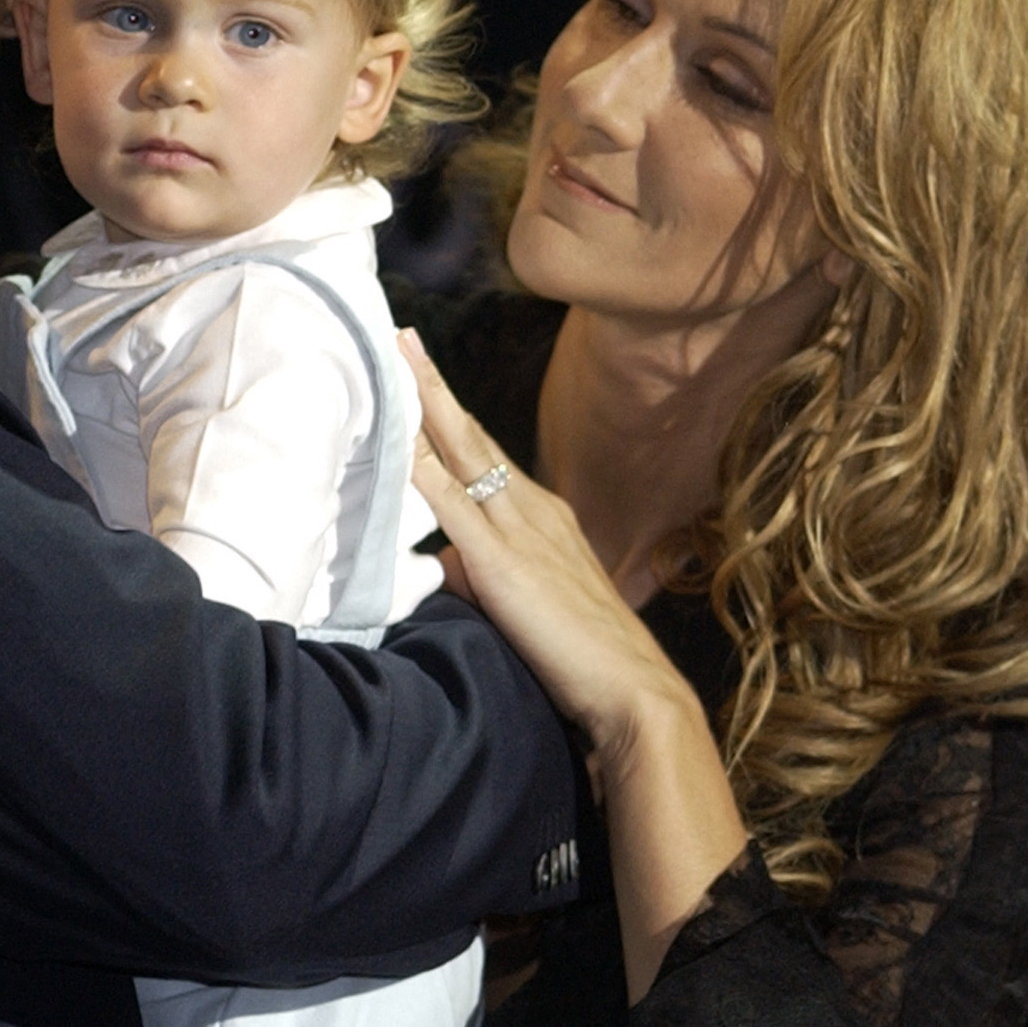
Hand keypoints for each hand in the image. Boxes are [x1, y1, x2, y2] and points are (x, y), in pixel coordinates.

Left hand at [398, 329, 696, 755]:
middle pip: (471, 434)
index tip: (420, 374)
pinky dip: (422, 465)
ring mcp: (519, 529)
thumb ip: (483, 574)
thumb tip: (447, 565)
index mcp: (542, 515)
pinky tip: (397, 439)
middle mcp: (532, 508)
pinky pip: (452, 502)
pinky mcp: (503, 561)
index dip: (450, 414)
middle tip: (400, 338)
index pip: (484, 452)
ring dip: (425, 404)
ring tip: (394, 360)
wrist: (633, 689)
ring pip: (462, 451)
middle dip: (432, 385)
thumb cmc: (587, 657)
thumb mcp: (528, 602)